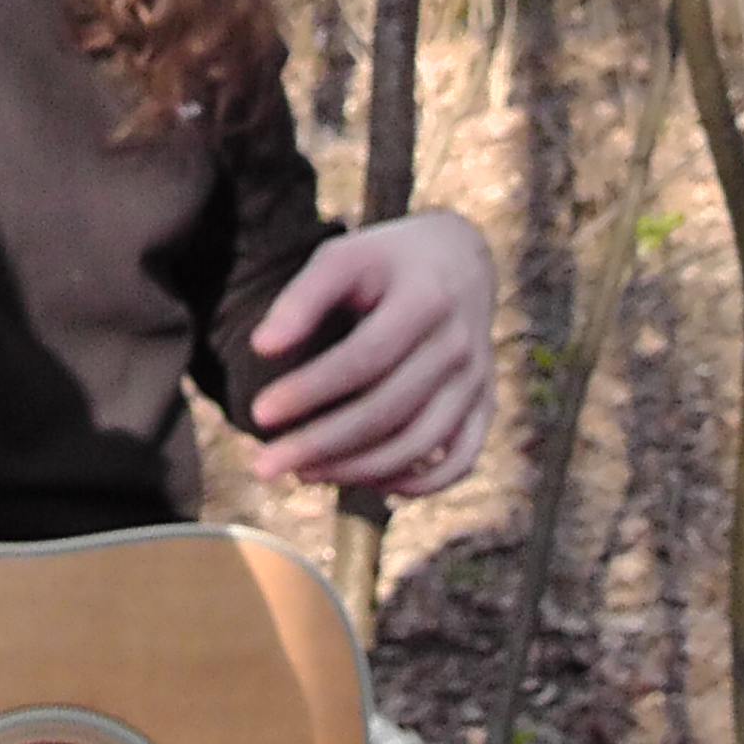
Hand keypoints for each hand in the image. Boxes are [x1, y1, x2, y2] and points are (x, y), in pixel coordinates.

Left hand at [247, 209, 494, 495]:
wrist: (459, 259)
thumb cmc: (386, 261)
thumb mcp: (343, 258)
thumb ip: (302, 298)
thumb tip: (262, 348)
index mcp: (425, 300)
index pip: (363, 359)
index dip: (310, 391)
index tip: (259, 414)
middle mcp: (459, 345)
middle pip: (389, 410)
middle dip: (322, 444)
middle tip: (264, 466)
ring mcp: (477, 380)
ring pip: (420, 443)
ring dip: (359, 469)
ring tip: (303, 473)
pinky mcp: (484, 404)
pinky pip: (460, 460)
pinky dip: (420, 484)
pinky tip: (371, 485)